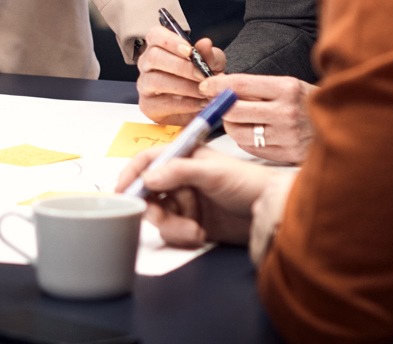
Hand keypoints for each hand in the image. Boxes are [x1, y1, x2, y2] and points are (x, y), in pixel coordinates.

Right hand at [115, 146, 274, 248]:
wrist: (270, 212)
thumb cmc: (247, 182)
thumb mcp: (212, 172)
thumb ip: (178, 171)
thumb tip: (148, 177)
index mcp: (182, 157)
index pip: (147, 161)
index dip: (132, 174)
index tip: (122, 191)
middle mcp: (179, 179)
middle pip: (147, 192)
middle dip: (150, 207)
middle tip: (158, 217)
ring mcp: (185, 202)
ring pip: (158, 215)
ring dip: (171, 225)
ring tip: (192, 229)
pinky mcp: (192, 223)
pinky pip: (172, 231)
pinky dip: (181, 234)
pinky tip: (200, 234)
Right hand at [135, 27, 224, 125]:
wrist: (200, 107)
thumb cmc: (200, 80)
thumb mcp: (211, 64)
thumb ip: (208, 54)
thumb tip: (205, 44)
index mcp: (159, 47)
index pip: (155, 35)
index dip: (171, 41)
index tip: (189, 51)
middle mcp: (147, 63)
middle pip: (154, 57)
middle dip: (181, 67)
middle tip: (201, 75)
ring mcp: (144, 84)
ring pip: (157, 80)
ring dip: (184, 87)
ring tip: (203, 92)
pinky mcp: (147, 105)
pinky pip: (162, 103)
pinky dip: (184, 104)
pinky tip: (199, 103)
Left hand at [202, 73, 315, 163]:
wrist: (343, 125)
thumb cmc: (308, 104)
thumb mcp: (288, 86)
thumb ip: (256, 88)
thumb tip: (219, 86)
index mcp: (287, 88)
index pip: (240, 85)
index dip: (217, 85)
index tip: (206, 86)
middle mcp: (287, 112)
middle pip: (233, 110)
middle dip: (221, 107)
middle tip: (219, 105)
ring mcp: (287, 136)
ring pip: (238, 133)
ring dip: (230, 125)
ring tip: (238, 120)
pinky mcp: (287, 154)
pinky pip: (250, 148)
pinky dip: (245, 140)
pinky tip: (254, 132)